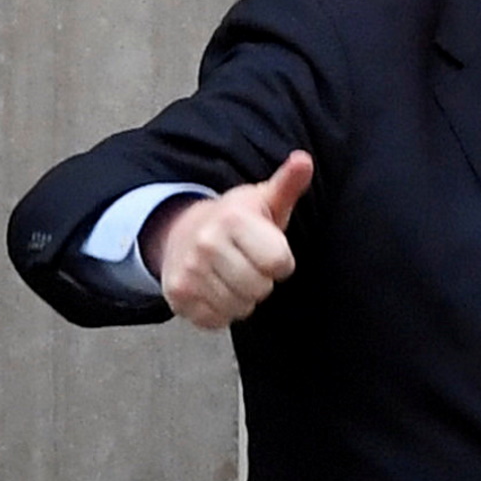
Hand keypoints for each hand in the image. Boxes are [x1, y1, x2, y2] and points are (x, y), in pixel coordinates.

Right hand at [145, 151, 312, 329]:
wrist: (181, 233)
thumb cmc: (236, 220)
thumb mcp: (264, 199)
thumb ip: (288, 184)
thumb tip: (303, 160)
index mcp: (233, 220)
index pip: (279, 264)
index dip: (281, 262)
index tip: (269, 250)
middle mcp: (206, 244)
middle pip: (260, 289)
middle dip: (262, 280)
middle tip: (249, 263)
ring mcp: (188, 272)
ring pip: (241, 308)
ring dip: (243, 297)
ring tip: (233, 274)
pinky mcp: (177, 296)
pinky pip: (218, 320)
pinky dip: (223, 311)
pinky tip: (217, 288)